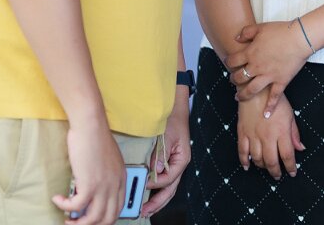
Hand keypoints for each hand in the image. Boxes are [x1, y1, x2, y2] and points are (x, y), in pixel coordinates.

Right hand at [52, 119, 124, 224]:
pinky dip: (64, 206)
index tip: (89, 218)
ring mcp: (103, 186)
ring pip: (93, 219)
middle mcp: (115, 186)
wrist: (91, 126)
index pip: (118, 209)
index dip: (104, 218)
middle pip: (107, 218)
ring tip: (66, 219)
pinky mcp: (89, 184)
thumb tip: (94, 186)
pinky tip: (57, 199)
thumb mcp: (109, 160)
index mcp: (121, 179)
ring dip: (77, 223)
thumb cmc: (96, 138)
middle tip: (76, 222)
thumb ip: (107, 175)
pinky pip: (75, 206)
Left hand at [140, 86, 190, 217]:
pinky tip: (147, 196)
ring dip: (157, 200)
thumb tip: (154, 170)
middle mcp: (179, 165)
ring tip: (145, 211)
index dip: (155, 184)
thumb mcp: (167, 135)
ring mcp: (174, 166)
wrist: (174, 110)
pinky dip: (156, 190)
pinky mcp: (167, 164)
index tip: (142, 184)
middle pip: (170, 189)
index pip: (168, 179)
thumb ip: (161, 154)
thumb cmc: (172, 121)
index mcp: (181, 160)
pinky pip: (163, 181)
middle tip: (144, 212)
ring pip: (168, 188)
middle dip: (157, 203)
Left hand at [226, 20, 311, 112]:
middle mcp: (257, 67)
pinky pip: (274, 97)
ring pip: (251, 90)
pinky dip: (270, 106)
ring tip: (238, 97)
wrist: (300, 38)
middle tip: (233, 80)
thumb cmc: (281, 31)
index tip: (228, 63)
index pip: (233, 61)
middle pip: (239, 78)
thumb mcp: (260, 27)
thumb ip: (246, 32)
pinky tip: (266, 115)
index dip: (228, 62)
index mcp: (250, 53)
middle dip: (233, 80)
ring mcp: (268, 76)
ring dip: (243, 95)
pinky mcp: (281, 81)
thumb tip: (236, 38)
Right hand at [237, 90, 304, 179]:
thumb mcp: (290, 114)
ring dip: (262, 166)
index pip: (287, 155)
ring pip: (257, 158)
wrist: (256, 89)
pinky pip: (242, 151)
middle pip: (271, 161)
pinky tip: (247, 166)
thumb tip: (301, 149)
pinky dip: (244, 161)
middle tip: (278, 176)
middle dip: (275, 171)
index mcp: (281, 131)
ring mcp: (253, 135)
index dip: (290, 167)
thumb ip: (294, 133)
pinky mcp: (242, 132)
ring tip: (266, 168)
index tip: (292, 173)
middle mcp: (267, 136)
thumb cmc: (276, 100)